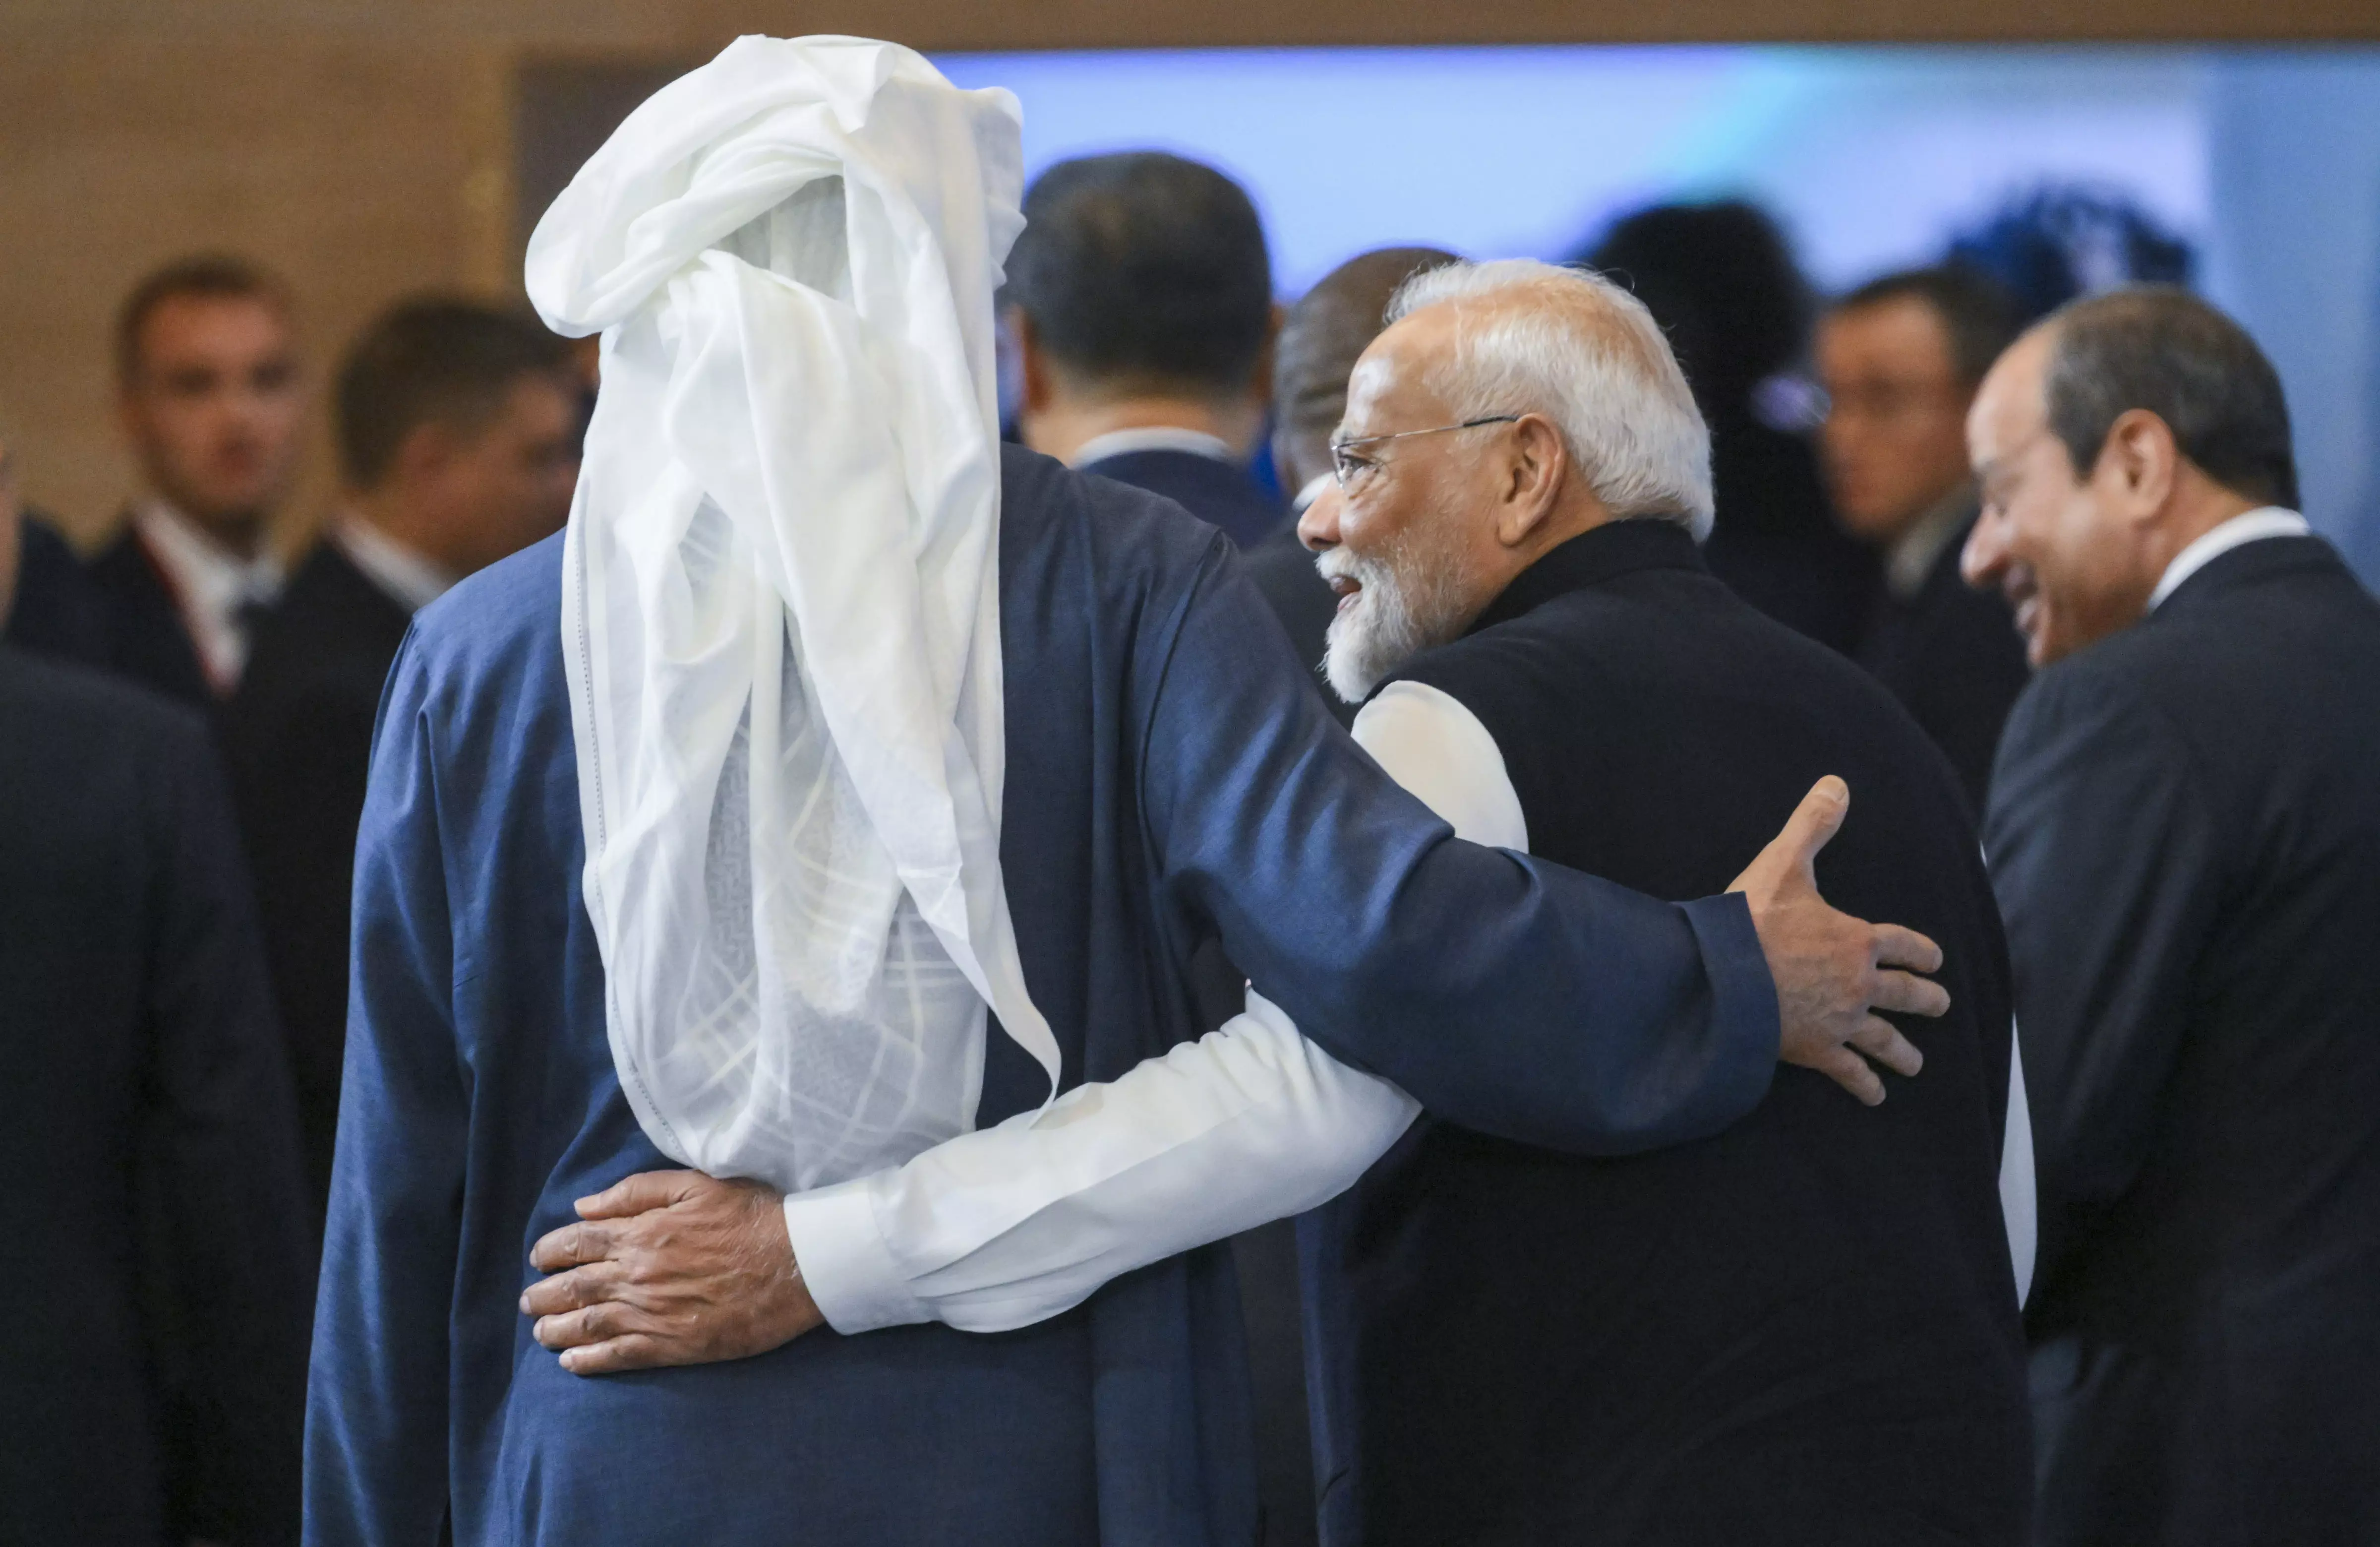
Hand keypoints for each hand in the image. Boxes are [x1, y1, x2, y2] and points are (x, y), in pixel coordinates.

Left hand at [521, 1169, 823, 1374]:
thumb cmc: (751, 1217)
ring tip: (540, 1331)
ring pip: (588, 1324)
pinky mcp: (674, 1345)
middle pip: (574, 1287)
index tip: (540, 1257)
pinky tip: (572, 1362)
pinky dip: (589, 1360)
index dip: (551, 1251)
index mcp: (641, 1234)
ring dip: (556, 1328)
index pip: (577, 1243)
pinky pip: (619, 1356)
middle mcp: (638, 1276)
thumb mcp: (695, 1185)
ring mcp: (653, 1314)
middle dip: (544, 1294)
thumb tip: (585, 1207)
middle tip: (529, 1300)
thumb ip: (636, 1193)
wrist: (798, 1263)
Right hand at [1729, 776, 1946, 1105]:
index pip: (1903, 944)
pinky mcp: (1816, 1050)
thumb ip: (1812, 825)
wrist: (1722, 978)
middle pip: (1905, 994)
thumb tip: (1838, 784)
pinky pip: (1849, 1072)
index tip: (1935, 960)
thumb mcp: (1784, 862)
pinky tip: (1875, 1097)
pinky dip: (1864, 1086)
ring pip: (1884, 1039)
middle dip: (1926, 1000)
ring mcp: (1840, 1021)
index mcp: (1856, 939)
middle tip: (1940, 1006)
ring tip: (1915, 1064)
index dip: (1921, 951)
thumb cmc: (1752, 920)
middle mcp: (1859, 984)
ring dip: (1903, 1051)